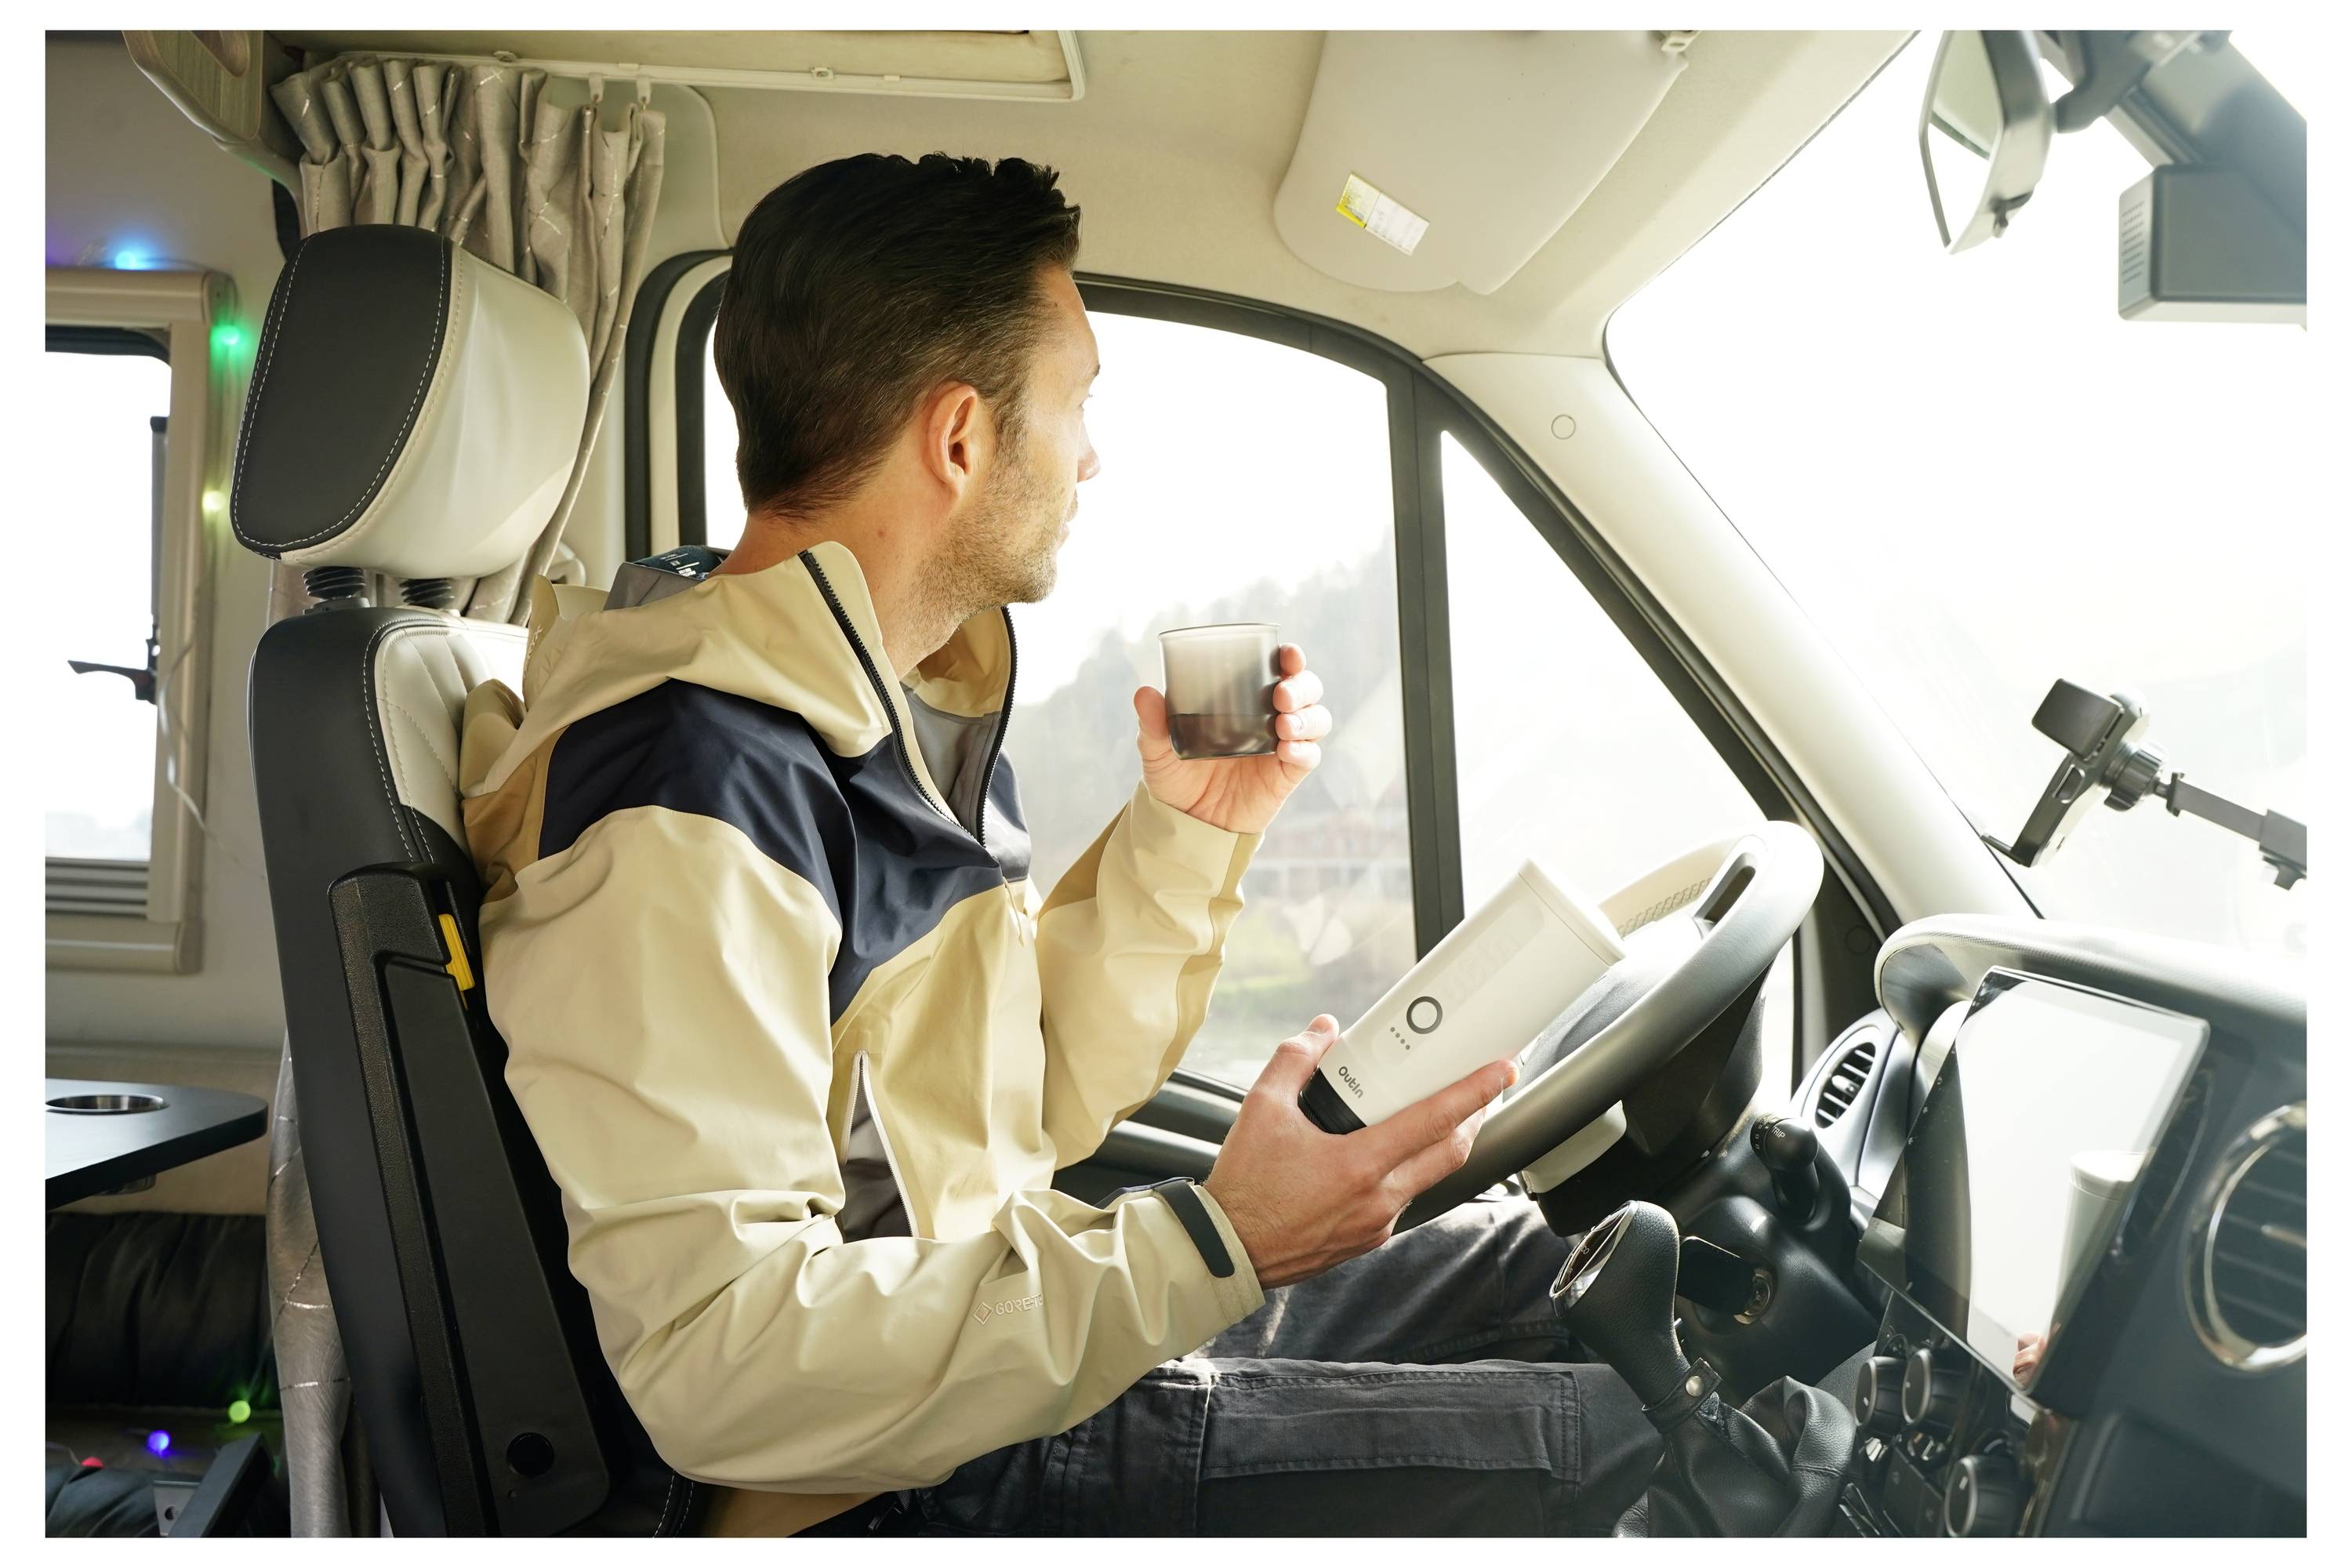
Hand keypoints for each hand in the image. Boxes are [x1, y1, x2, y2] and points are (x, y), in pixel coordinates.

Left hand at [1134, 643, 1330, 834]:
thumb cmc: (1176, 778)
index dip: (1291, 658)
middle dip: (1302, 686)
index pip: (1279, 669)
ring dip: (1308, 717)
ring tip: (1284, 725)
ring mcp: (1281, 746)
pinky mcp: (1286, 775)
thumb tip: (1144, 693)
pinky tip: (1287, 750)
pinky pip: (1308, 757)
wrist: (1186, 823)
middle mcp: (1270, 718)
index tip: (1287, 653)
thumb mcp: (1158, 749)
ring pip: (1317, 720)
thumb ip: (1154, 723)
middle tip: (1281, 694)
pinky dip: (1304, 750)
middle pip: (1307, 690)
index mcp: (1246, 700)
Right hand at [1203, 1015, 1516, 1288]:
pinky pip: (1406, 1198)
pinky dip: (1412, 1170)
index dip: (1474, 1090)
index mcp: (1359, 1164)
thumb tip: (1323, 1030)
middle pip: (1451, 1153)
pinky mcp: (1369, 1239)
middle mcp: (1379, 1199)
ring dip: (1443, 1144)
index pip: (1435, 1120)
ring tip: (1441, 1114)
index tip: (1500, 1069)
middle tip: (1484, 1088)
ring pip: (1431, 1177)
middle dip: (1476, 1116)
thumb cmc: (1245, 1186)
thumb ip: (1295, 1060)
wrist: (1230, 1250)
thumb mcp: (1261, 1108)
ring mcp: (1378, 1223)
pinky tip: (1395, 1152)